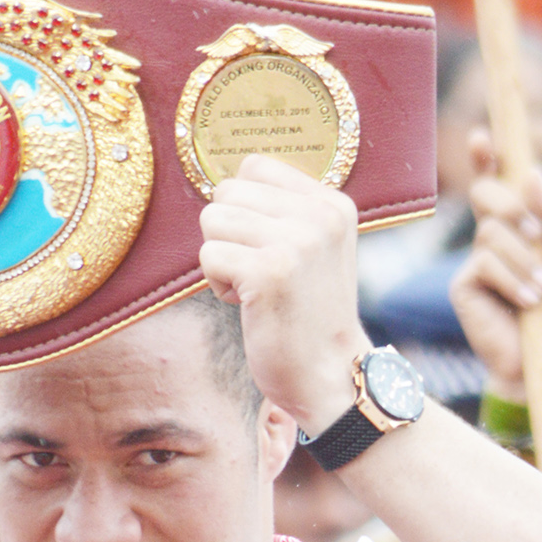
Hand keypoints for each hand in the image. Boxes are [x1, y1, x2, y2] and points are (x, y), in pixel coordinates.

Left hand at [198, 154, 369, 431]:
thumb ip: (284, 211)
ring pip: (212, 220)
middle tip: (258, 272)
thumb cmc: (309, 314)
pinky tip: (247, 304)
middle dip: (228, 234)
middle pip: (227, 192)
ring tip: (254, 288)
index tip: (267, 246)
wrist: (330, 375)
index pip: (255, 166)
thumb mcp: (315, 249)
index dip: (243, 207)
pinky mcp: (268, 273)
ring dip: (221, 259)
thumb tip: (223, 183)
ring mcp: (296, 242)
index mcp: (332, 203)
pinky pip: (208, 255)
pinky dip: (218, 284)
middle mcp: (319, 216)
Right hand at [447, 128, 541, 405]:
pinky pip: (484, 262)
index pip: (500, 185)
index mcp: (523, 228)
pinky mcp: (463, 286)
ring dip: (526, 261)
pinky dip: (514, 280)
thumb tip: (532, 173)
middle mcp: (494, 240)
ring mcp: (476, 263)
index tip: (482, 135)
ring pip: (492, 232)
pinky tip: (528, 303)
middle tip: (537, 235)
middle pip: (487, 194)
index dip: (488, 159)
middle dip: (513, 207)